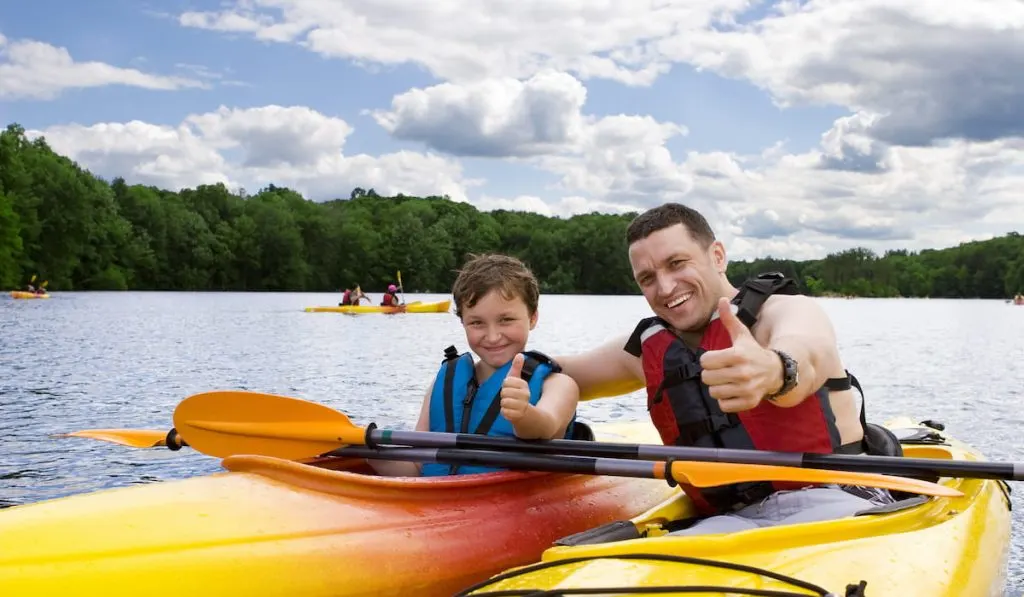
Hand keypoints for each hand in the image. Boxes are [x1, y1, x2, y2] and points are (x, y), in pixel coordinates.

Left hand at [500, 354, 530, 421]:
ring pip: (503, 402)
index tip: (510, 388)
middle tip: (509, 397)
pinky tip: (510, 411)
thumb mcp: (517, 380)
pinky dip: (505, 412)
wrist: (525, 413)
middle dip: (504, 395)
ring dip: (504, 404)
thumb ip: (517, 368)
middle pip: (504, 392)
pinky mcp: (518, 415)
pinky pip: (504, 411)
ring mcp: (522, 405)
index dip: (505, 385)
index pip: (506, 381)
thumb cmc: (518, 394)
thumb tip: (520, 354)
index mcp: (524, 385)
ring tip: (510, 404)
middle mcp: (525, 395)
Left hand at [699, 297, 781, 411]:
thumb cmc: (753, 352)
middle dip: (711, 374)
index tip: (717, 359)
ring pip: (713, 392)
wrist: (776, 372)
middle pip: (706, 378)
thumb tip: (722, 299)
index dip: (708, 360)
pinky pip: (723, 405)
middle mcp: (742, 373)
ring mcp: (746, 389)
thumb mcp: (742, 335)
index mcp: (738, 354)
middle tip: (722, 371)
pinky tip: (733, 391)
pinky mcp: (749, 402)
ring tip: (727, 381)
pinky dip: (725, 400)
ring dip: (717, 387)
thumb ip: (729, 318)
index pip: (705, 361)